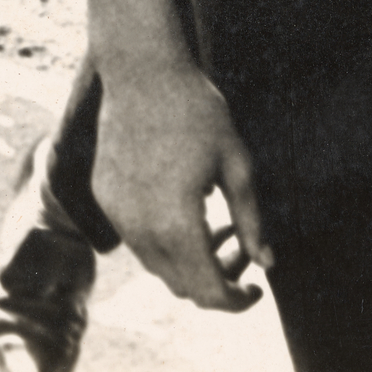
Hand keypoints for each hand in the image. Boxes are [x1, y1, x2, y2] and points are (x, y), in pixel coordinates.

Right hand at [92, 60, 269, 310]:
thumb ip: (250, 220)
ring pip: (157, 266)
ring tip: (216, 227)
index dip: (237, 301)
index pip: (209, 292)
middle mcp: (141, 229)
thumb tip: (266, 263)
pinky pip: (136, 239)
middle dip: (216, 281)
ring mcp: (118, 214)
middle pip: (182, 288)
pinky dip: (163, 240)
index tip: (256, 290)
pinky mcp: (105, 197)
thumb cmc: (196, 111)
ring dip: (189, 262)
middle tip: (241, 250)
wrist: (141, 70)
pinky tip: (183, 207)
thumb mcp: (236, 164)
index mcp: (178, 224)